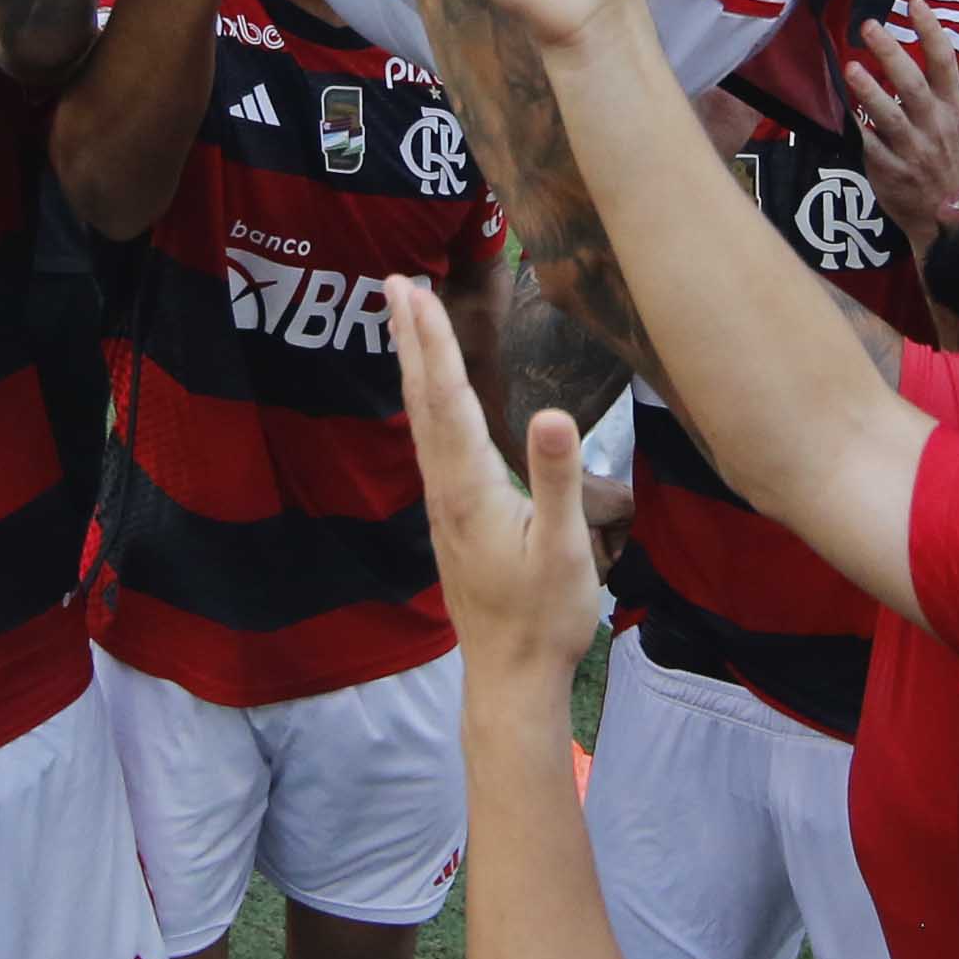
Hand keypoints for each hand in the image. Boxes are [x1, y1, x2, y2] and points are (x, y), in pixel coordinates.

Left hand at [393, 274, 602, 685]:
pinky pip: (432, 441)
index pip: (450, 401)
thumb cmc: (545, 616)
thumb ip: (558, 479)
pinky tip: (430, 394)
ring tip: (406, 319)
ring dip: (415, 364)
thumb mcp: (563, 549)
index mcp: (471, 489)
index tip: (420, 294)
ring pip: (423, 420)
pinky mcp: (452, 517)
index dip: (437, 344)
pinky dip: (428, 400)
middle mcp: (447, 489)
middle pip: (424, 400)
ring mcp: (445, 504)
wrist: (511, 676)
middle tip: (395, 281)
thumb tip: (554, 412)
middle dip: (412, 338)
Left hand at [844, 4, 958, 234]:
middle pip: (912, 85)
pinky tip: (841, 110)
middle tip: (869, 26)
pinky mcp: (891, 171)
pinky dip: (857, 129)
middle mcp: (935, 126)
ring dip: (869, 91)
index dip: (931, 31)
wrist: (957, 216)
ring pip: (889, 117)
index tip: (915, 2)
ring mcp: (913, 150)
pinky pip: (871, 148)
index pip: (946, 63)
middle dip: (891, 53)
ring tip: (850, 68)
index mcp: (956, 108)